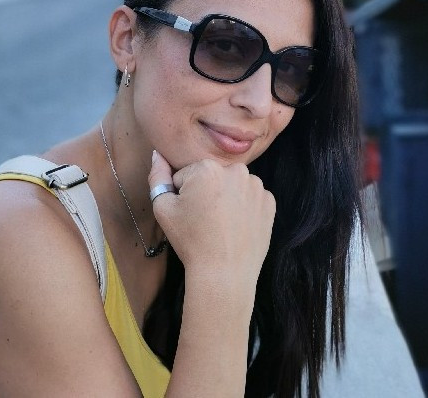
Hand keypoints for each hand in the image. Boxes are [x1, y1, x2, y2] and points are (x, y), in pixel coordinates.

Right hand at [149, 151, 275, 291]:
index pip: (187, 175)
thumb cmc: (190, 240)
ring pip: (233, 185)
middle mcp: (236, 170)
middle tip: (205, 220)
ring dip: (227, 197)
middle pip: (212, 177)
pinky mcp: (270, 202)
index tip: (189, 214)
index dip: (183, 195)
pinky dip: (245, 208)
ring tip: (222, 224)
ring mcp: (257, 186)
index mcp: (208, 168)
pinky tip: (238, 226)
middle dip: (206, 192)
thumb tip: (157, 153)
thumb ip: (157, 176)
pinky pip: (251, 198)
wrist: (224, 273)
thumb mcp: (163, 208)